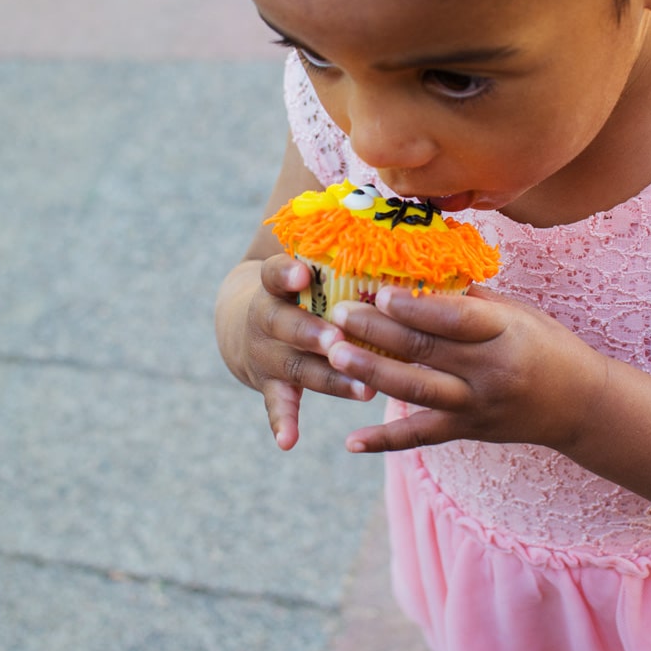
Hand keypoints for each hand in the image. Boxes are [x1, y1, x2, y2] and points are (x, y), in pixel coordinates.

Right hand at [242, 254, 375, 449]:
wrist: (245, 322)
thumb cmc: (302, 288)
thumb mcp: (307, 264)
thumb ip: (342, 248)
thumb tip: (405, 209)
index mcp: (277, 283)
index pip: (275, 273)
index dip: (286, 275)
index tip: (303, 274)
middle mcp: (267, 316)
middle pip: (284, 324)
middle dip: (312, 334)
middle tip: (338, 341)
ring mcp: (266, 353)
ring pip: (296, 367)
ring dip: (327, 379)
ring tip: (360, 390)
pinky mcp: (269, 383)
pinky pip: (277, 405)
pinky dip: (282, 422)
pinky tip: (289, 441)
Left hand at [326, 285, 607, 453]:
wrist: (582, 405)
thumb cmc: (547, 345)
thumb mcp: (519, 313)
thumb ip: (470, 299)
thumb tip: (418, 275)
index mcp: (505, 333)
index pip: (454, 318)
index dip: (413, 305)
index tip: (377, 289)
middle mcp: (491, 372)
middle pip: (426, 350)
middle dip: (377, 330)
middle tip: (338, 313)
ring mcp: (478, 406)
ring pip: (417, 390)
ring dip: (372, 372)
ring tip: (335, 355)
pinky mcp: (469, 431)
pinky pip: (422, 437)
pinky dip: (385, 441)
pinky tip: (351, 442)